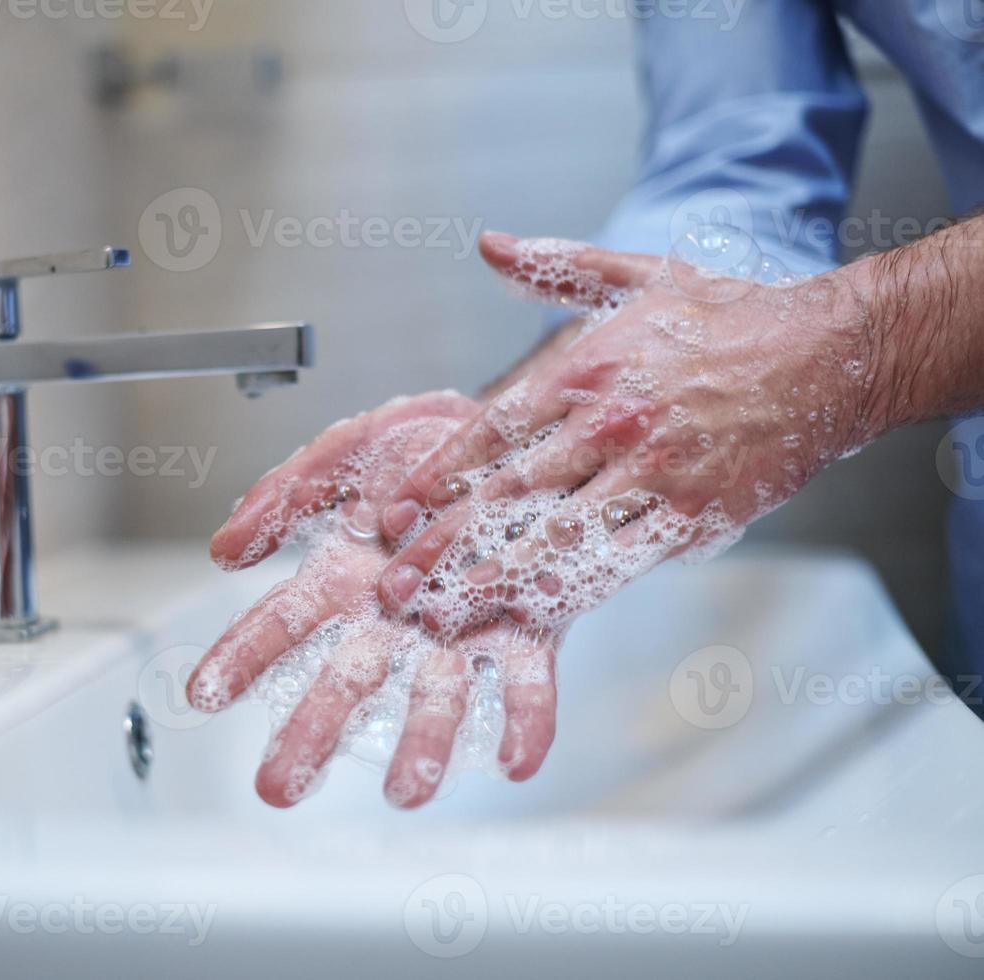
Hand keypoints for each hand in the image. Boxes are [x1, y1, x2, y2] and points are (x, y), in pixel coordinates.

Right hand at [190, 392, 561, 806]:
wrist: (514, 438)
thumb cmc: (419, 450)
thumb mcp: (344, 455)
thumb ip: (286, 497)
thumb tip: (222, 550)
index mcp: (343, 582)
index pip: (280, 624)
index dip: (242, 656)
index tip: (204, 694)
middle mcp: (394, 622)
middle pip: (346, 681)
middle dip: (313, 734)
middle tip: (277, 788)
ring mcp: (458, 635)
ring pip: (435, 697)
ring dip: (422, 744)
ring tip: (408, 792)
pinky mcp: (527, 634)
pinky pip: (526, 686)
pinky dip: (526, 725)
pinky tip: (517, 762)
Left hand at [375, 231, 877, 638]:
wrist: (830, 355)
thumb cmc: (727, 317)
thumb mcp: (638, 276)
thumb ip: (555, 267)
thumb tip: (489, 244)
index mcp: (589, 368)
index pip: (492, 430)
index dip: (438, 475)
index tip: (396, 509)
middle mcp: (612, 426)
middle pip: (509, 494)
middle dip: (445, 541)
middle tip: (397, 577)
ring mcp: (653, 476)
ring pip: (557, 538)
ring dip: (493, 578)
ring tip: (443, 610)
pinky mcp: (692, 516)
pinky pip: (620, 562)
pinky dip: (571, 589)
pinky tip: (528, 612)